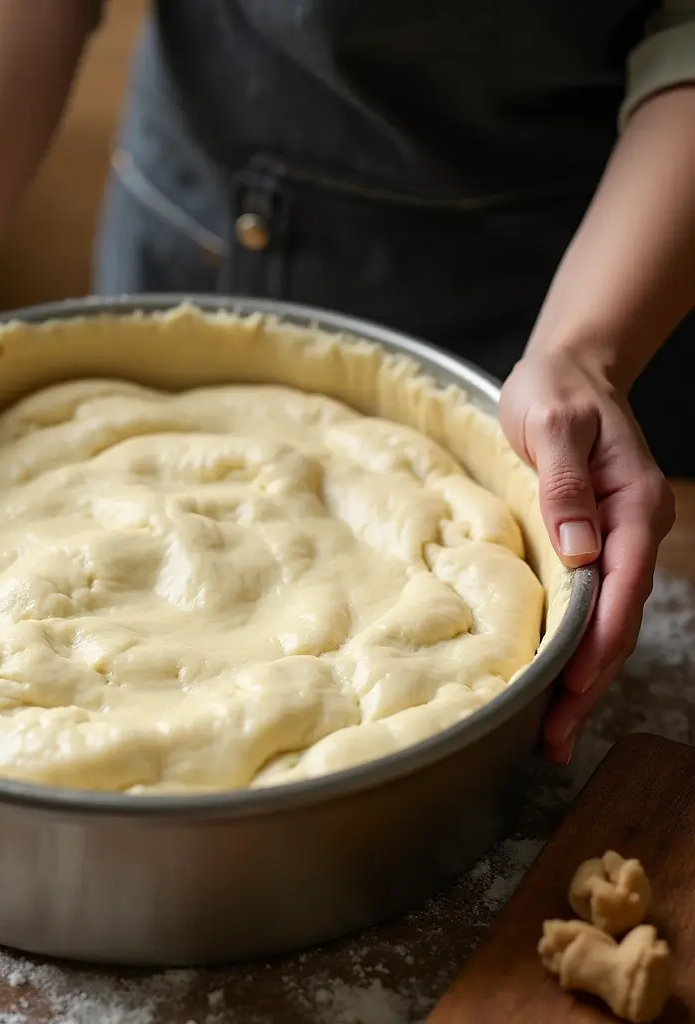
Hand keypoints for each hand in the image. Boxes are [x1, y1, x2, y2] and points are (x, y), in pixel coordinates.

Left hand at [499, 349, 674, 765]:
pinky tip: (556, 680)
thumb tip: (579, 550)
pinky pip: (593, 606)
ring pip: (608, 623)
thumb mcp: (554, 424)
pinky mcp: (595, 544)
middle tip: (554, 738)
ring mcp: (618, 541)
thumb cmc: (557, 392)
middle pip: (619, 620)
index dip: (598, 643)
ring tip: (554, 732)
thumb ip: (566, 484)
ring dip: (584, 677)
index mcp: (633, 505)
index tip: (571, 688)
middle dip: (589, 681)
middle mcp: (634, 531)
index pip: (623, 588)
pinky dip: (576, 647)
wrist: (569, 371)